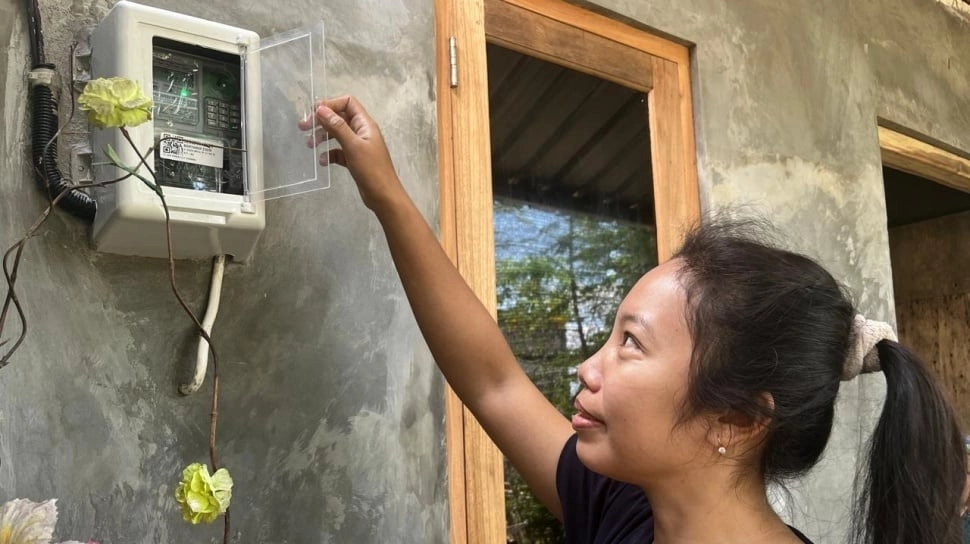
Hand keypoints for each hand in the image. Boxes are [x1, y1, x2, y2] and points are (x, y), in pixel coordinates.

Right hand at [299, 96, 400, 210]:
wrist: (383, 196)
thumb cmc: (371, 169)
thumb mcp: (352, 145)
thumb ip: (337, 126)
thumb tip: (320, 109)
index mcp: (365, 124)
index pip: (348, 103)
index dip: (330, 104)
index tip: (314, 114)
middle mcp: (362, 132)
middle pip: (339, 118)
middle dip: (322, 121)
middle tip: (303, 128)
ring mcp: (358, 146)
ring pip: (337, 134)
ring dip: (322, 137)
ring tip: (310, 145)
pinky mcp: (354, 159)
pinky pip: (339, 151)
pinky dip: (330, 153)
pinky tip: (324, 161)